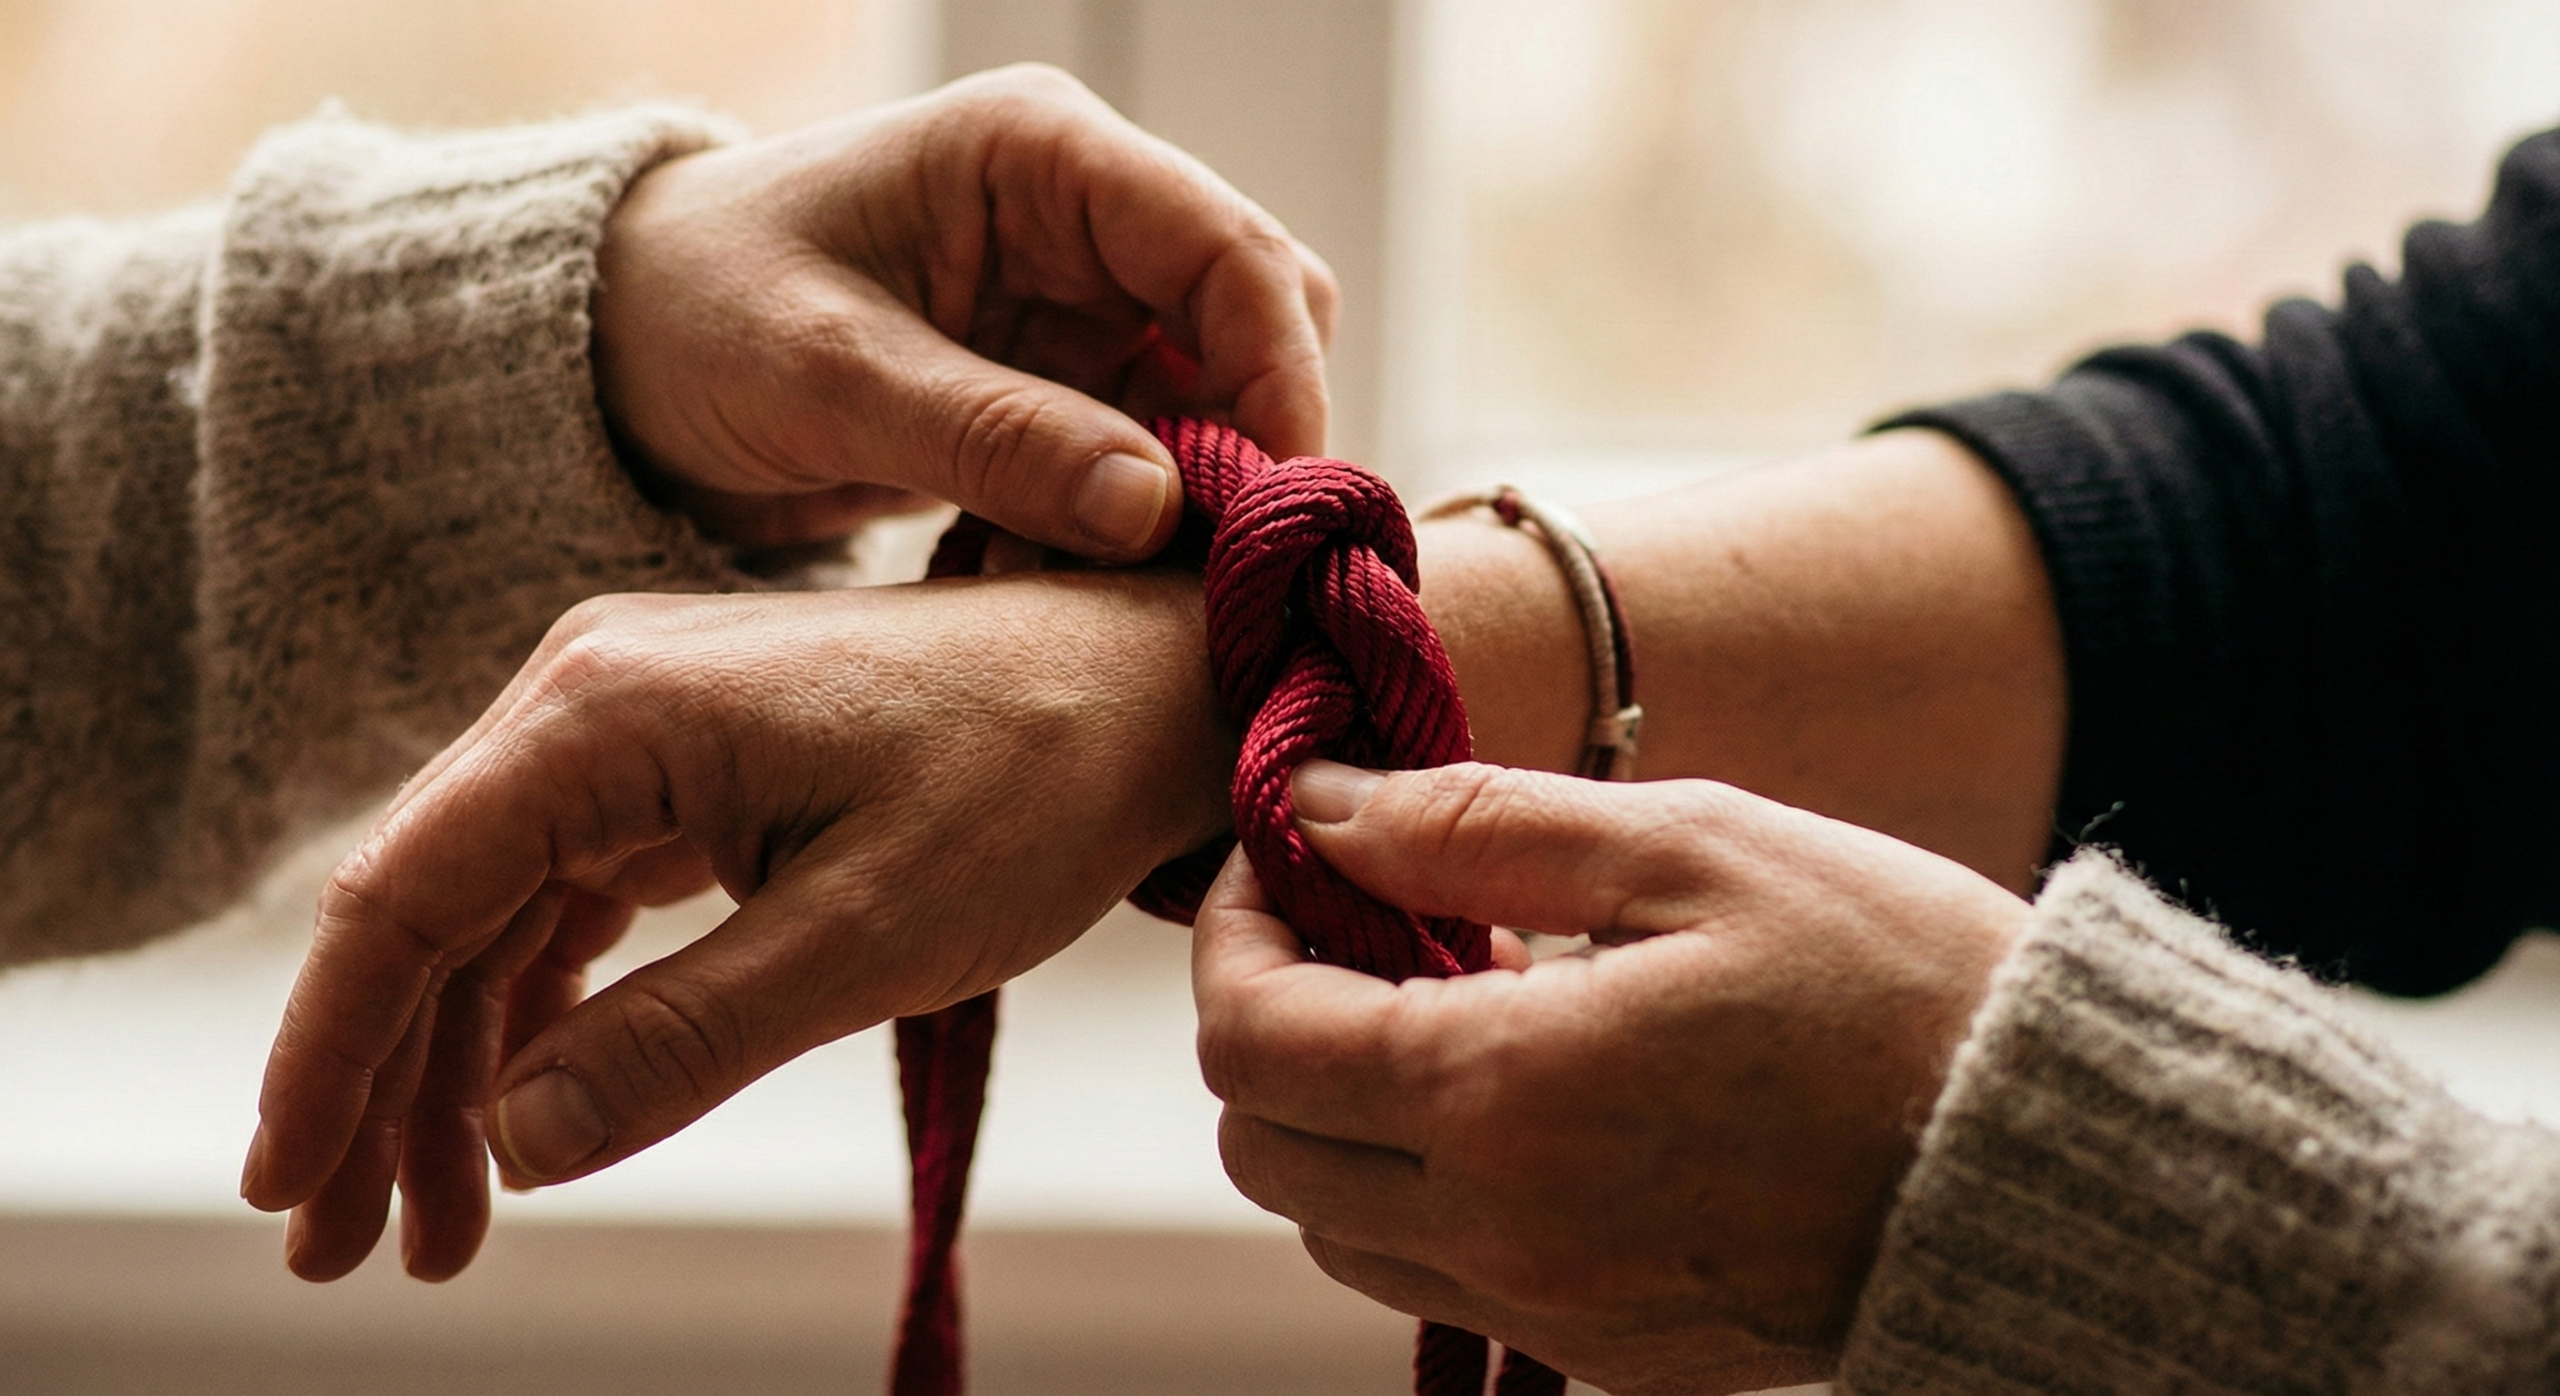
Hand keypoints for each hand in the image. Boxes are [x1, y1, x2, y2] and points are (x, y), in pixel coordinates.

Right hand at [239, 572, 1231, 1281]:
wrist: (1153, 685)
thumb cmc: (1040, 782)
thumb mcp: (870, 934)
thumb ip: (685, 1039)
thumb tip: (515, 1148)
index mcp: (613, 711)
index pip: (406, 894)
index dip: (327, 1055)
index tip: (285, 1192)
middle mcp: (594, 696)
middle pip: (425, 909)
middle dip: (374, 1087)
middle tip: (342, 1253)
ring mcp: (634, 726)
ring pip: (488, 917)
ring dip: (451, 1070)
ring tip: (433, 1234)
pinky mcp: (684, 765)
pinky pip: (565, 900)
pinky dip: (536, 1014)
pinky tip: (519, 1124)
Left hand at [593, 63, 1335, 550]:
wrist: (616, 351)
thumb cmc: (695, 314)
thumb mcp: (828, 379)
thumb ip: (992, 436)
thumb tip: (1160, 508)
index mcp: (1041, 156)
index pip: (1232, 252)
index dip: (1279, 380)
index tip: (1278, 512)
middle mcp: (1087, 217)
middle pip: (1255, 326)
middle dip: (1250, 451)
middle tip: (1214, 575)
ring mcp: (1082, 302)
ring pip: (1216, 405)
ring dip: (1184, 506)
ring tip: (1100, 592)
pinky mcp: (1062, 382)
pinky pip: (1150, 460)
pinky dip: (1125, 530)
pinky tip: (1052, 583)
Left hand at [1192, 762, 2026, 1394]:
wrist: (2056, 1160)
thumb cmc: (1890, 978)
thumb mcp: (1686, 848)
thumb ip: (1474, 826)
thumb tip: (1318, 809)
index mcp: (1503, 1097)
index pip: (1250, 1039)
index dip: (1234, 931)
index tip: (1289, 853)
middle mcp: (1502, 1233)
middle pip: (1263, 1149)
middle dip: (1274, 1023)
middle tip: (1374, 920)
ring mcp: (1554, 1311)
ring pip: (1338, 1228)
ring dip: (1347, 1112)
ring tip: (1466, 1001)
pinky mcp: (1611, 1352)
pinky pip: (1445, 1277)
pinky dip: (1431, 1186)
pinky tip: (1532, 1090)